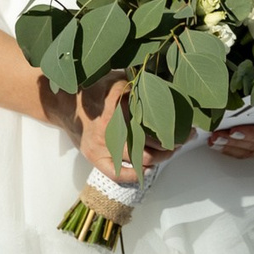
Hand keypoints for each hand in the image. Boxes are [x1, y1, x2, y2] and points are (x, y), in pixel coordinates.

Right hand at [47, 73, 172, 182]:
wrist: (66, 104)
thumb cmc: (96, 89)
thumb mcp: (118, 79)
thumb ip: (138, 86)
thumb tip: (168, 88)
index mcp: (120, 105)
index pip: (155, 119)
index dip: (174, 124)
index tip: (187, 126)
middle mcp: (112, 126)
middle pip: (151, 141)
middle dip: (171, 142)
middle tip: (184, 139)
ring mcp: (103, 144)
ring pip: (139, 157)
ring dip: (159, 157)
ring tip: (170, 152)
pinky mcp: (94, 157)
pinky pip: (118, 173)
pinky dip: (136, 174)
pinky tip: (148, 169)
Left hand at [206, 107, 253, 159]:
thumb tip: (244, 74)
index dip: (253, 134)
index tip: (233, 130)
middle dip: (235, 141)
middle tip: (216, 136)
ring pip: (252, 151)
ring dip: (230, 146)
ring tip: (213, 140)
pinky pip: (249, 152)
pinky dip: (233, 148)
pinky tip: (218, 144)